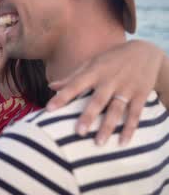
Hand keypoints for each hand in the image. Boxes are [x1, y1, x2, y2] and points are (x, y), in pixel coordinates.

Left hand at [47, 40, 164, 144]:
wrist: (145, 51)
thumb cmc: (111, 60)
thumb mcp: (91, 63)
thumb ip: (72, 77)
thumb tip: (51, 86)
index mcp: (94, 72)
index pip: (75, 85)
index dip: (62, 97)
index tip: (49, 109)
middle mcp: (109, 81)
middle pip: (97, 101)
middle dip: (88, 116)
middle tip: (78, 132)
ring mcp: (126, 88)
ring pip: (116, 110)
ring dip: (108, 126)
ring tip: (98, 143)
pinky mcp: (140, 94)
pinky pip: (135, 114)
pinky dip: (130, 129)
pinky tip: (123, 143)